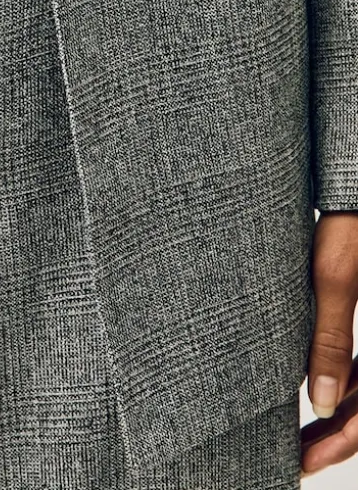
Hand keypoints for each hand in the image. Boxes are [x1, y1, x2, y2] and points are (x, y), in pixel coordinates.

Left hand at [300, 211, 357, 476]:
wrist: (352, 187)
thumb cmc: (348, 223)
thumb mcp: (335, 279)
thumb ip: (331, 341)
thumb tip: (324, 405)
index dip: (344, 442)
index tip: (305, 461)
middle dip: (337, 434)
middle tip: (296, 457)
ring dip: (339, 409)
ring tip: (297, 432)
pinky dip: (340, 377)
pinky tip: (311, 387)